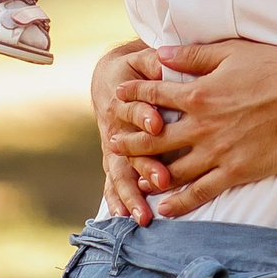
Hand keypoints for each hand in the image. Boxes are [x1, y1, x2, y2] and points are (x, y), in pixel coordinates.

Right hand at [93, 39, 172, 224]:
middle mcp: (116, 127)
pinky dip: (116, 199)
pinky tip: (122, 218)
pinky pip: (113, 182)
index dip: (143, 114)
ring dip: (131, 193)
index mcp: (124, 98)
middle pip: (129, 148)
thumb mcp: (143, 60)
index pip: (133, 108)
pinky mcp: (114, 161)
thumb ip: (156, 62)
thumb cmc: (135, 70)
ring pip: (121, 172)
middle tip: (161, 179)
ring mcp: (113, 148)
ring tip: (142, 214)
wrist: (108, 80)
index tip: (157, 123)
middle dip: (144, 164)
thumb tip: (167, 59)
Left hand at [106, 38, 276, 215]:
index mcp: (198, 95)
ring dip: (148, 174)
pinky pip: (200, 192)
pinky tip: (165, 209)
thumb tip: (159, 53)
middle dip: (130, 141)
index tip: (117, 97)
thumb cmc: (275, 69)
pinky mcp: (235, 172)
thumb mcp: (230, 53)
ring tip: (132, 178)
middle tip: (113, 144)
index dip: (133, 96)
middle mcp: (201, 127)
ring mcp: (217, 152)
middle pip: (155, 138)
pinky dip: (180, 202)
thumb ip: (192, 56)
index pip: (155, 96)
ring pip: (172, 169)